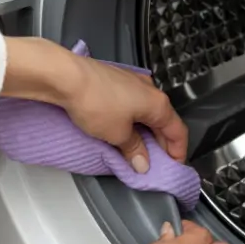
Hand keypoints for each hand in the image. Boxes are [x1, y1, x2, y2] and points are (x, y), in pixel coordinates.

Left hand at [63, 56, 186, 170]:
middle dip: (160, 144)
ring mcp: (132, 82)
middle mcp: (149, 89)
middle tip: (153, 163)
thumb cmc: (95, 101)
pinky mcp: (115, 81)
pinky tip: (120, 131)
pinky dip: (131, 120)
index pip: (178, 131)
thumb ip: (133, 150)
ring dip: (144, 132)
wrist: (66, 77)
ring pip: (146, 112)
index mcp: (158, 103)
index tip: (174, 166)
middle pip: (163, 121)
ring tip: (134, 150)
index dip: (178, 152)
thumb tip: (141, 162)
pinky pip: (131, 105)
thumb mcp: (117, 134)